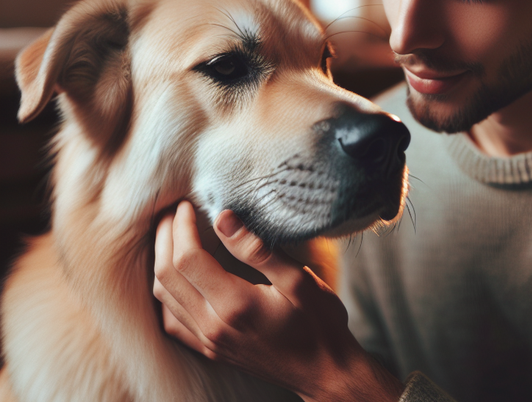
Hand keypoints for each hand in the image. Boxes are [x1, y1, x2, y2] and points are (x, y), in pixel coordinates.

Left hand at [153, 201, 403, 401]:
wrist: (324, 372)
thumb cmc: (319, 323)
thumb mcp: (299, 280)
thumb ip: (258, 250)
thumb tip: (223, 217)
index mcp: (235, 304)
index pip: (188, 259)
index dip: (182, 226)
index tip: (189, 204)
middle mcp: (213, 326)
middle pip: (167, 275)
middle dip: (166, 237)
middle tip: (174, 211)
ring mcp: (208, 341)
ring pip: (163, 296)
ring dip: (161, 260)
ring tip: (171, 234)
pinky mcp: (209, 349)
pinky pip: (171, 319)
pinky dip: (166, 292)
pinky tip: (177, 275)